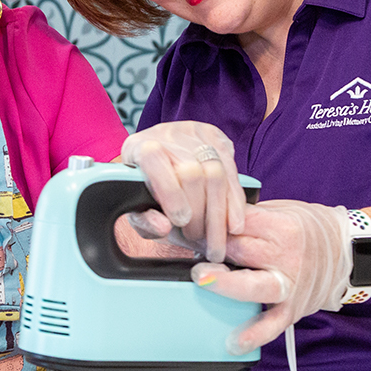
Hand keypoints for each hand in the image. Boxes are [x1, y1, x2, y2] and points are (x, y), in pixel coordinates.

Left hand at [121, 121, 245, 262]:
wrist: (158, 155)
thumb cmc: (144, 186)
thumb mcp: (135, 206)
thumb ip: (145, 220)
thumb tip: (164, 227)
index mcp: (139, 147)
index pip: (155, 161)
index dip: (170, 193)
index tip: (180, 221)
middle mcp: (167, 135)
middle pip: (192, 172)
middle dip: (199, 212)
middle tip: (199, 238)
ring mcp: (194, 133)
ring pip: (217, 171)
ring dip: (220, 211)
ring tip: (217, 237)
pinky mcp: (216, 137)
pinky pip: (233, 170)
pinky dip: (235, 200)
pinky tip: (235, 222)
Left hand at [191, 200, 352, 350]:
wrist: (348, 251)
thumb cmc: (308, 229)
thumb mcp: (281, 211)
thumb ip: (247, 217)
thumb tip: (205, 218)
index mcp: (282, 227)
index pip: (239, 222)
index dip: (210, 221)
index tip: (188, 221)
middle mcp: (286, 257)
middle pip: (241, 250)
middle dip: (209, 248)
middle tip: (183, 243)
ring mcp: (290, 285)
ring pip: (254, 286)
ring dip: (226, 284)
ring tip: (201, 280)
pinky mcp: (292, 308)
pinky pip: (272, 324)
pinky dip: (253, 335)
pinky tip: (233, 341)